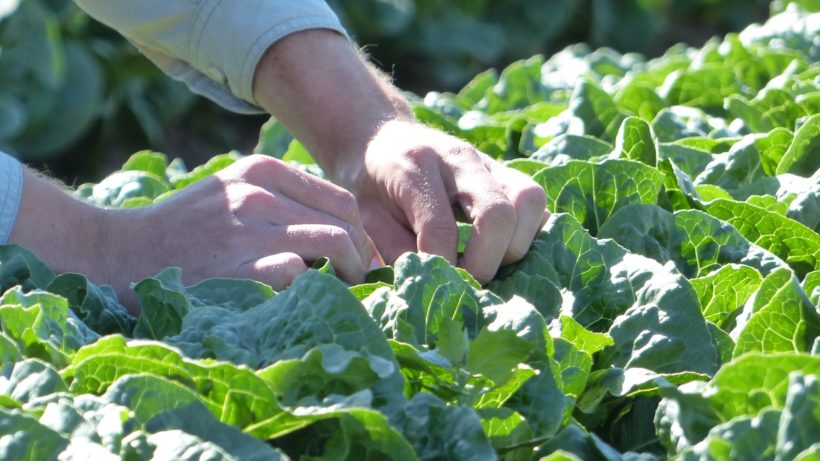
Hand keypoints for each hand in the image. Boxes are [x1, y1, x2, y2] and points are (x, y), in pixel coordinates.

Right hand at [10, 155, 371, 312]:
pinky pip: (298, 274)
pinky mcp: (234, 267)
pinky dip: (311, 287)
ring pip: (333, 242)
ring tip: (341, 289)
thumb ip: (279, 198)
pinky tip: (303, 299)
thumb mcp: (231, 190)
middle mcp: (257, 193)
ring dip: (348, 271)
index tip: (355, 255)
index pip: (339, 198)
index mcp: (260, 171)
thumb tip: (338, 226)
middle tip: (356, 277)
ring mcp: (246, 229)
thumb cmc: (184, 227)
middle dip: (360, 253)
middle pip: (344, 220)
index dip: (358, 231)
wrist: (121, 251)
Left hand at [345, 120, 548, 282]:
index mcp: (414, 166)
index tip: (434, 282)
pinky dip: (527, 231)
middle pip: (498, 214)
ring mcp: (489, 161)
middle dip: (485, 261)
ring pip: (529, 201)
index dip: (441, 265)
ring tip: (484, 262)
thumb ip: (396, 252)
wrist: (378, 138)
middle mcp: (459, 158)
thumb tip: (430, 288)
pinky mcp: (506, 171)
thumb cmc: (369, 185)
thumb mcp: (366, 219)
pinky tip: (499, 247)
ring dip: (514, 245)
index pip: (440, 227)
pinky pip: (535, 201)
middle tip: (464, 278)